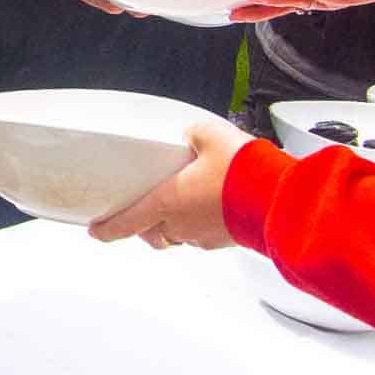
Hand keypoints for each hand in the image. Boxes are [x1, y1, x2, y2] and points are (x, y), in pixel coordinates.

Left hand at [88, 118, 249, 248]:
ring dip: (175, 224)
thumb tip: (192, 136)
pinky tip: (212, 206)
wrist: (278, 197)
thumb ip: (193, 134)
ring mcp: (204, 236)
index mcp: (167, 202)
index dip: (108, 230)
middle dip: (145, 226)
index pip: (127, 223)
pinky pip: (204, 235)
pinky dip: (201, 224)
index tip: (96, 232)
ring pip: (179, 235)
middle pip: (152, 233)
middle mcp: (182, 224)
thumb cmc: (242, 172)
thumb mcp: (210, 135)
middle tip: (144, 212)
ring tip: (182, 204)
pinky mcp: (226, 240)